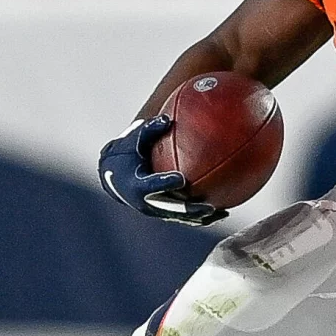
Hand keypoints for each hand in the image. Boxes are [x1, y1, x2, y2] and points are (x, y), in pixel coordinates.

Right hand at [97, 116, 225, 225]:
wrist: (114, 178)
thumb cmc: (126, 154)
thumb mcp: (133, 141)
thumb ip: (149, 130)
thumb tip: (167, 118)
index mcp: (136, 185)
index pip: (152, 185)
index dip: (165, 183)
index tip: (181, 179)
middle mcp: (146, 203)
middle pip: (171, 209)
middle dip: (189, 209)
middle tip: (208, 206)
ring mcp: (155, 211)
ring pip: (180, 217)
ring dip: (200, 217)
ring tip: (220, 212)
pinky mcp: (163, 213)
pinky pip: (184, 217)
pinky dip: (200, 216)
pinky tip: (221, 211)